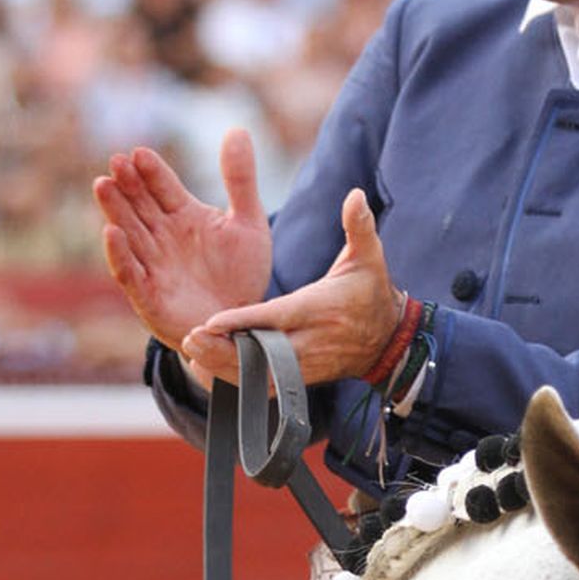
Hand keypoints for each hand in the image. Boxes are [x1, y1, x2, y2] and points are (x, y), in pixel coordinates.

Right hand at [94, 129, 272, 349]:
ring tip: (103, 184)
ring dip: (115, 210)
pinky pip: (129, 272)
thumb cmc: (242, 275)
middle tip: (116, 161)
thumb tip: (237, 129)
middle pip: (139, 204)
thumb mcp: (248, 223)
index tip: (141, 152)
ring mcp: (153, 264)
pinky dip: (120, 254)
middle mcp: (162, 236)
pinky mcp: (148, 294)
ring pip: (129, 232)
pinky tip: (111, 233)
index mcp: (183, 216)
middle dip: (127, 184)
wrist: (242, 324)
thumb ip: (240, 179)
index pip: (162, 186)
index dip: (152, 171)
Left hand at [183, 188, 404, 387]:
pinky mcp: (299, 378)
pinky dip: (237, 379)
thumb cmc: (372, 293)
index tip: (214, 321)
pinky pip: (264, 384)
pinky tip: (209, 368)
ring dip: (224, 365)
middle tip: (190, 338)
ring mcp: (304, 365)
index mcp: (320, 309)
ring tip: (192, 351)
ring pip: (259, 372)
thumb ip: (359, 226)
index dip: (245, 321)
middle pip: (262, 351)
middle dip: (225, 348)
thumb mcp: (370, 258)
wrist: (388, 341)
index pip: (277, 317)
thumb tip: (356, 194)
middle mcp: (310, 341)